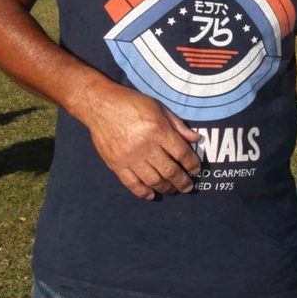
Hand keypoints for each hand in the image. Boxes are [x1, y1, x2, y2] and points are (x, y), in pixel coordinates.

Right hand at [82, 82, 201, 199]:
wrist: (100, 105)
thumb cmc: (131, 103)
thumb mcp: (158, 107)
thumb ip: (177, 125)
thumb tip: (195, 139)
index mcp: (157, 129)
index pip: (181, 152)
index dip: (192, 164)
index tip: (196, 170)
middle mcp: (145, 145)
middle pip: (169, 170)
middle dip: (182, 181)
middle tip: (188, 187)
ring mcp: (129, 157)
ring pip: (153, 180)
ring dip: (166, 188)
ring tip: (172, 190)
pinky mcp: (116, 164)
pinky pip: (132, 184)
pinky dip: (144, 192)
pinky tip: (152, 194)